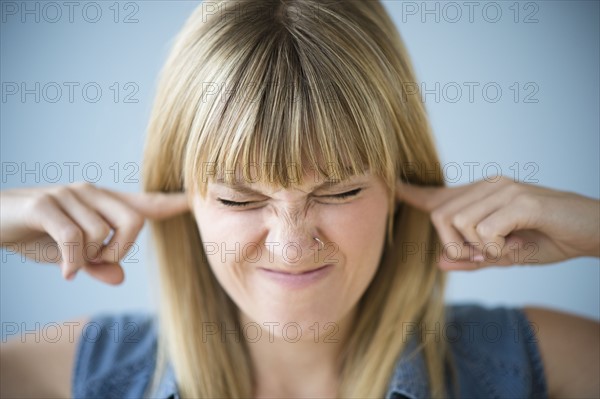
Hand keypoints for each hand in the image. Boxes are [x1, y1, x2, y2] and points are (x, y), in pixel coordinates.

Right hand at [0, 182, 188, 283]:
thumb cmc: (35, 235)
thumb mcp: (70, 255)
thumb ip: (97, 264)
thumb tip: (119, 278)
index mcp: (102, 202)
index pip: (143, 203)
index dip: (169, 203)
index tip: (191, 202)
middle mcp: (90, 192)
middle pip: (134, 222)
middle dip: (122, 250)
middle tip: (98, 261)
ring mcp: (68, 195)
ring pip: (102, 234)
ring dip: (88, 257)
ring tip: (70, 261)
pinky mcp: (46, 204)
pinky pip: (75, 238)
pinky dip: (73, 262)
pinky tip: (66, 274)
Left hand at [395, 176, 599, 269]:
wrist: (590, 231)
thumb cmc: (547, 239)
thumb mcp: (504, 256)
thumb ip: (473, 258)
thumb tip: (440, 262)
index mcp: (481, 195)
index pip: (438, 194)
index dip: (411, 193)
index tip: (391, 186)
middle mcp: (488, 186)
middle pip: (440, 215)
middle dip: (453, 244)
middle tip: (482, 256)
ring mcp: (502, 190)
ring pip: (458, 222)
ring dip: (476, 247)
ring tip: (503, 249)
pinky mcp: (519, 200)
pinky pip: (484, 231)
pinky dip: (496, 248)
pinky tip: (515, 245)